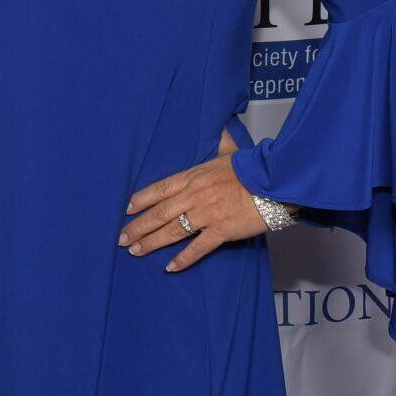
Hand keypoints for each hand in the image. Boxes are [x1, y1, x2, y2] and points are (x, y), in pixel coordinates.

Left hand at [119, 131, 264, 271]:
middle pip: (159, 212)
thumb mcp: (231, 151)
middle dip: (138, 226)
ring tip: (135, 251)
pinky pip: (198, 247)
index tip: (126, 209)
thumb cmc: (252, 167)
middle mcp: (194, 195)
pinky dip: (183, 259)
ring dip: (152, 242)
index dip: (141, 199)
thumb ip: (221, 142)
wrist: (274, 182)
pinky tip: (170, 267)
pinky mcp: (222, 231)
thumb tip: (220, 128)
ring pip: (172, 230)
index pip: (160, 188)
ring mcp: (206, 214)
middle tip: (121, 237)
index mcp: (193, 176)